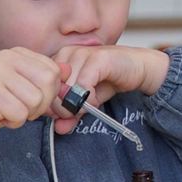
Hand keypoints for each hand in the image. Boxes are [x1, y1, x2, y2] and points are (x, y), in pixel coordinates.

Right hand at [0, 48, 68, 149]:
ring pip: (36, 100)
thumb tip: (69, 70)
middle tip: (22, 107)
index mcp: (16, 53)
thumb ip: (45, 77)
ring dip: (26, 114)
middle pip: (48, 83)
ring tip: (7, 110)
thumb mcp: (23, 86)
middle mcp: (6, 58)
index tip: (32, 97)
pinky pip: (21, 114)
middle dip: (41, 103)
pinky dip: (14, 122)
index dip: (50, 91)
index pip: (54, 70)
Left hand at [50, 46, 168, 134]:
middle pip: (53, 90)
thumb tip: (59, 129)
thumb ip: (72, 113)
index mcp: (59, 59)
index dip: (52, 105)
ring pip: (67, 89)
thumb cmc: (110, 80)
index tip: (64, 114)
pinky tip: (96, 101)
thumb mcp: (86, 101)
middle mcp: (67, 53)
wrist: (138, 68)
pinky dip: (89, 99)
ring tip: (89, 106)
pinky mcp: (98, 58)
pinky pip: (84, 86)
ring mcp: (82, 53)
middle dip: (64, 109)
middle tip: (78, 113)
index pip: (43, 87)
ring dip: (77, 105)